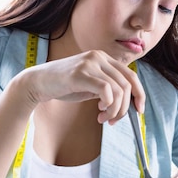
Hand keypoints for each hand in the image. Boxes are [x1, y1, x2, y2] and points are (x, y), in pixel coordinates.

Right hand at [19, 50, 144, 123]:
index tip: (139, 110)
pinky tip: (98, 110)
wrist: (38, 82)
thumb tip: (127, 103)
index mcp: (104, 58)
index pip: (131, 75)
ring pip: (118, 90)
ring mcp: (90, 63)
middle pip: (126, 85)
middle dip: (124, 108)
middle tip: (113, 120)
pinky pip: (106, 90)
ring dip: (114, 110)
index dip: (139, 94)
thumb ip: (108, 88)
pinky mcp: (81, 73)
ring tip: (103, 117)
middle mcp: (99, 57)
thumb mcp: (91, 85)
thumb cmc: (65, 86)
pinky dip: (107, 104)